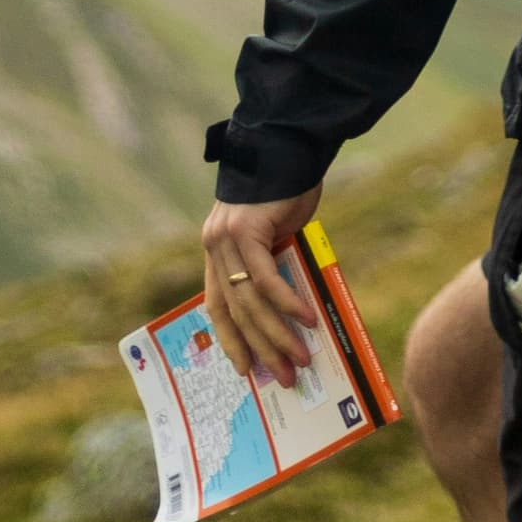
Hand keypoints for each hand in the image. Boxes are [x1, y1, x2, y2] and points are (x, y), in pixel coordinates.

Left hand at [198, 186, 326, 382]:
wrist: (289, 145)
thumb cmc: (288, 190)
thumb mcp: (276, 234)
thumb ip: (273, 265)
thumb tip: (294, 313)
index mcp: (216, 249)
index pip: (217, 306)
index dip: (231, 340)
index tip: (248, 370)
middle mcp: (214, 246)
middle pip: (235, 311)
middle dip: (261, 349)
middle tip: (286, 376)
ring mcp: (226, 239)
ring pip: (250, 301)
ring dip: (277, 334)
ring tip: (301, 357)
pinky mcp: (246, 231)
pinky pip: (265, 278)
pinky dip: (287, 302)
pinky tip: (306, 319)